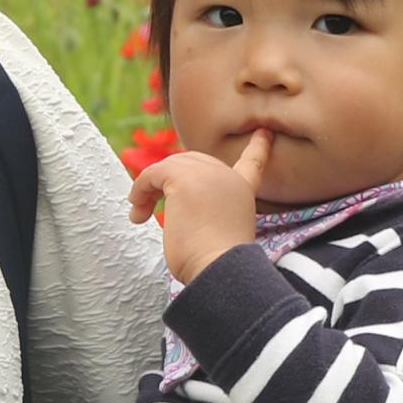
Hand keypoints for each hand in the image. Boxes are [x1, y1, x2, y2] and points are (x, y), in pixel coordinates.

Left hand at [126, 128, 270, 282]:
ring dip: (148, 190)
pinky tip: (137, 211)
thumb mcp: (216, 235)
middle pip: (192, 162)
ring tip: (139, 214)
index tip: (265, 132)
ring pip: (169, 166)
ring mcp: (209, 175)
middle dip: (168, 181)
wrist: (219, 270)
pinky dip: (140, 190)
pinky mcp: (185, 179)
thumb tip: (180, 216)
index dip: (259, 148)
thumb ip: (205, 215)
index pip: (253, 163)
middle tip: (148, 208)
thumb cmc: (213, 267)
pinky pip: (153, 174)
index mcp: (243, 193)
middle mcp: (229, 179)